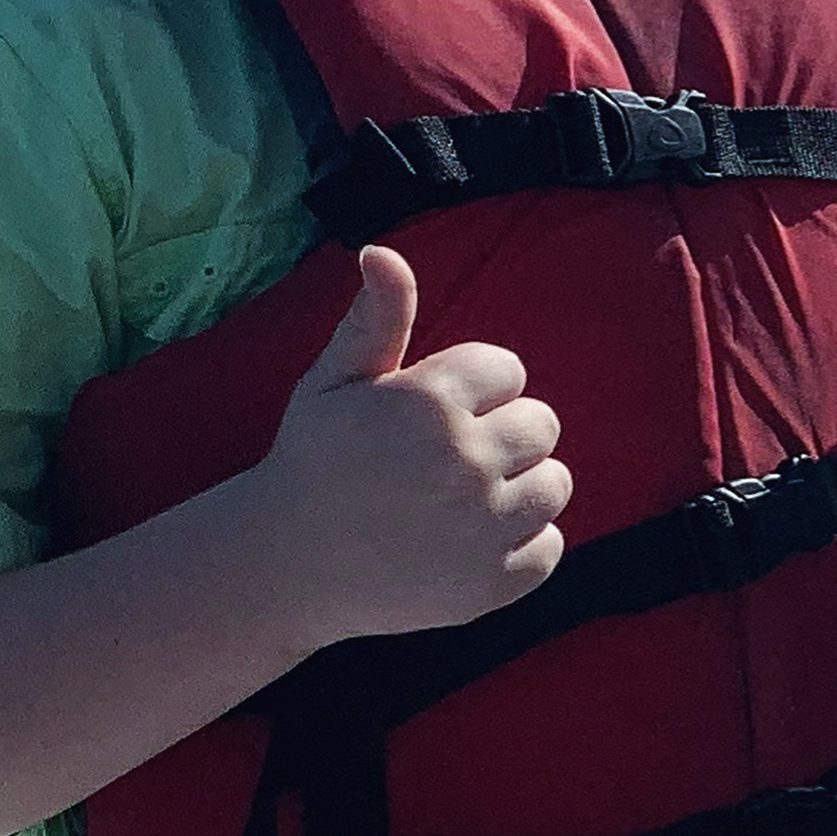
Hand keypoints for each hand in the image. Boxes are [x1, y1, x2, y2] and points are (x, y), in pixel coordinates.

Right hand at [242, 246, 570, 646]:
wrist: (280, 568)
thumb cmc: (311, 464)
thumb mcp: (332, 384)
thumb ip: (375, 319)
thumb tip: (384, 251)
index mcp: (429, 402)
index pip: (507, 369)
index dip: (472, 390)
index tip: (429, 415)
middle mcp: (466, 461)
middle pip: (543, 424)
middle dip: (503, 434)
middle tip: (445, 460)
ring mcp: (484, 527)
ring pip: (556, 484)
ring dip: (519, 488)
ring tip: (458, 500)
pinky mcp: (495, 583)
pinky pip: (550, 547)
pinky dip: (519, 547)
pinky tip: (466, 544)